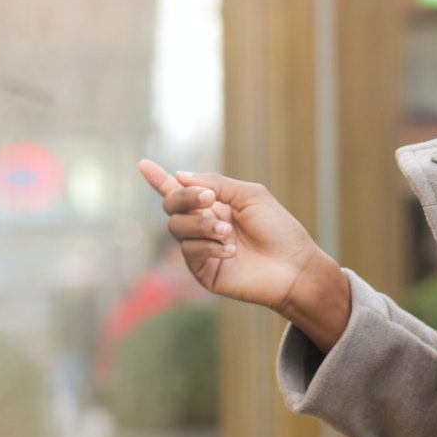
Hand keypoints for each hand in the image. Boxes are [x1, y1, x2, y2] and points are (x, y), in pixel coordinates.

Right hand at [137, 159, 349, 350]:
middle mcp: (202, 225)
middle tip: (210, 199)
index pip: (179, 190)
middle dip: (185, 198)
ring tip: (228, 232)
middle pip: (171, 206)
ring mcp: (201, 249)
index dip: (159, 178)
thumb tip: (179, 175)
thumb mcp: (250, 195)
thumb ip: (216, 183)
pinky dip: (209, 247)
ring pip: (177, 228)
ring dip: (202, 226)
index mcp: (213, 205)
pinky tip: (231, 251)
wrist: (294, 266)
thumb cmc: (278, 229)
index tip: (143, 164)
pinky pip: (190, 252)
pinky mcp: (203, 272)